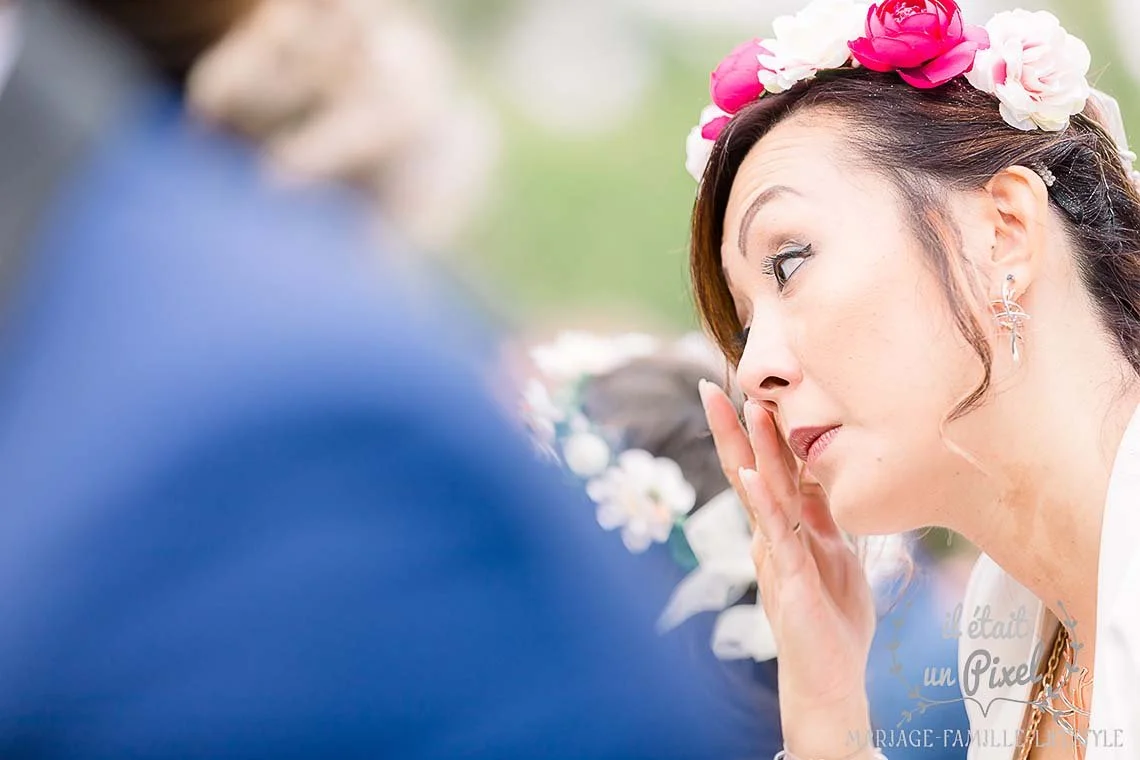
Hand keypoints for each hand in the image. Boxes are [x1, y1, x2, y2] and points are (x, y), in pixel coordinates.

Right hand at [699, 380, 876, 757]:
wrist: (829, 676)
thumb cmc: (833, 618)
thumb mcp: (836, 552)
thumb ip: (823, 514)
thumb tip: (820, 475)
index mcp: (786, 526)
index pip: (770, 468)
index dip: (760, 430)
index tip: (748, 388)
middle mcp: (772, 535)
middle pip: (749, 471)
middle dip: (733, 427)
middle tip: (711, 384)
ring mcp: (775, 555)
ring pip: (760, 493)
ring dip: (750, 450)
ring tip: (741, 409)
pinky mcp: (786, 578)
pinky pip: (775, 535)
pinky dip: (762, 503)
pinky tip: (750, 477)